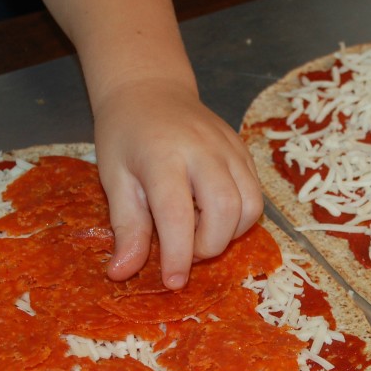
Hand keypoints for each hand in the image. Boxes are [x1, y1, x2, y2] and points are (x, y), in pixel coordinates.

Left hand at [93, 79, 262, 286]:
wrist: (150, 89)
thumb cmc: (125, 136)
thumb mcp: (114, 179)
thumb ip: (126, 227)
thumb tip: (121, 273)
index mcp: (162, 156)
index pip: (177, 214)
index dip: (178, 255)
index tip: (172, 281)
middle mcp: (202, 149)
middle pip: (226, 210)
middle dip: (209, 245)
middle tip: (185, 249)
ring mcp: (229, 147)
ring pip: (251, 205)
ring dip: (229, 233)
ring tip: (200, 231)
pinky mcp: (244, 150)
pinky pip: (256, 194)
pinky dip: (239, 217)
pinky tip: (213, 214)